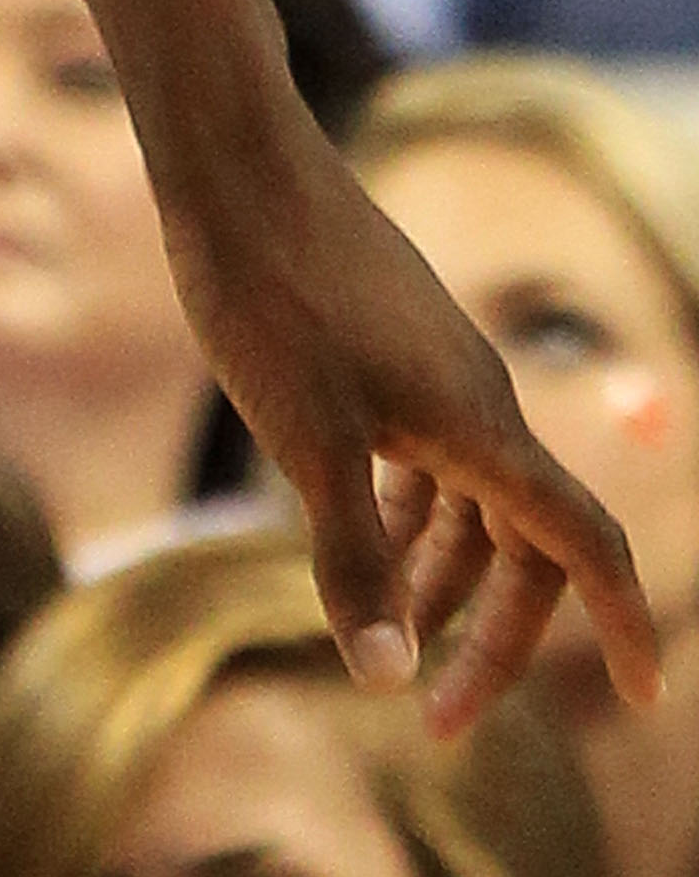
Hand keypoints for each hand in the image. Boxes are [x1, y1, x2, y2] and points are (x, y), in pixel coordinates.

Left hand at [162, 100, 657, 731]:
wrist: (234, 160)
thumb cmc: (271, 291)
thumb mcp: (304, 441)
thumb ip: (352, 561)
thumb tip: (388, 682)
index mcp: (484, 428)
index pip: (585, 544)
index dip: (621, 625)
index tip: (640, 698)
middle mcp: (478, 399)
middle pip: (527, 543)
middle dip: (494, 636)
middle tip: (435, 716)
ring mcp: (435, 366)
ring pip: (473, 501)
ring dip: (442, 579)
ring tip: (386, 638)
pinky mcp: (389, 341)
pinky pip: (430, 454)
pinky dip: (409, 514)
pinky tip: (360, 534)